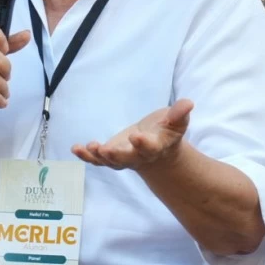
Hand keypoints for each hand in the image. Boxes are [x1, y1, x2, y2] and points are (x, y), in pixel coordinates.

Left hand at [72, 99, 193, 170]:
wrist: (158, 153)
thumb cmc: (167, 133)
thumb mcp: (176, 123)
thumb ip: (179, 114)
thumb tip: (188, 103)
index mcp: (156, 147)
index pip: (150, 147)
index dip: (144, 143)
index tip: (137, 136)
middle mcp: (138, 157)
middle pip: (126, 159)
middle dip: (116, 155)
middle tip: (106, 150)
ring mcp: (123, 158)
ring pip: (109, 161)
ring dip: (98, 156)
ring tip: (90, 147)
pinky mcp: (110, 156)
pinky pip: (97, 159)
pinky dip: (86, 156)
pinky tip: (76, 148)